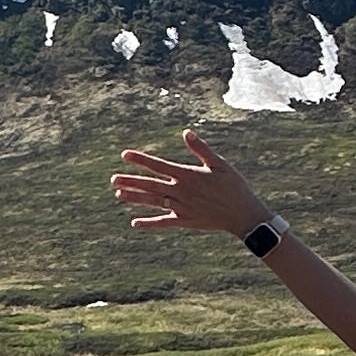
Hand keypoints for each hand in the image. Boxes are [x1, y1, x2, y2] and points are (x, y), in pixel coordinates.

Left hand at [111, 125, 266, 236]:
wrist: (243, 214)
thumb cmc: (234, 186)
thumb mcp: (220, 164)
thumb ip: (201, 149)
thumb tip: (186, 132)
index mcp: (188, 176)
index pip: (159, 166)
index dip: (141, 160)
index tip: (125, 155)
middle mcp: (181, 192)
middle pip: (151, 185)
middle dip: (131, 181)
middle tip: (113, 179)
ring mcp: (182, 208)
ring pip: (153, 202)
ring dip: (136, 198)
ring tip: (119, 195)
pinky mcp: (185, 221)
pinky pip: (164, 222)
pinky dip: (150, 223)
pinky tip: (135, 223)